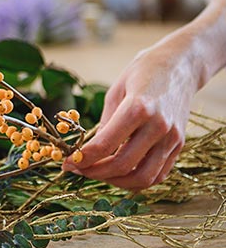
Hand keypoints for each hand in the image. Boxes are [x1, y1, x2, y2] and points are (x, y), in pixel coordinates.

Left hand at [63, 33, 197, 189]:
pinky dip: (136, 180)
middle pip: (123, 165)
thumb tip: (91, 151)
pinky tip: (119, 173)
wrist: (179, 66)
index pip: (106, 145)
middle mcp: (158, 126)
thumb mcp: (116, 91)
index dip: (84, 159)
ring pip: (143, 178)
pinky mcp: (180, 145)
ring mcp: (172, 138)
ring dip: (116, 182)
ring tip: (97, 174)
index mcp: (138, 108)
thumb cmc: (142, 72)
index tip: (67, 163)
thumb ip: (106, 123)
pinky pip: (158, 174)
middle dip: (95, 172)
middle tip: (77, 170)